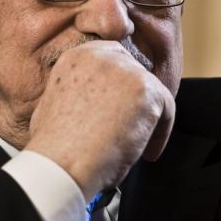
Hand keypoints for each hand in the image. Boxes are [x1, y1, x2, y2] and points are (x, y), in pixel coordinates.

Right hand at [24, 40, 174, 200]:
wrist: (60, 164)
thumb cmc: (53, 147)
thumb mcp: (56, 104)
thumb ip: (80, 93)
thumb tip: (99, 104)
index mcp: (78, 56)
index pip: (114, 60)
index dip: (121, 88)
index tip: (121, 111)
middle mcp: (102, 56)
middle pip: (136, 74)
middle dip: (136, 103)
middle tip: (131, 130)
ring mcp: (126, 70)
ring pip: (152, 93)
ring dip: (149, 120)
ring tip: (137, 148)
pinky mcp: (147, 90)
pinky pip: (167, 110)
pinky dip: (160, 134)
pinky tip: (146, 155)